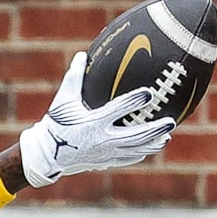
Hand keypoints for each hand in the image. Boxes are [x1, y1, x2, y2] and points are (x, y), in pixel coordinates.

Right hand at [19, 51, 175, 187]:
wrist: (45, 155)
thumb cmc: (55, 124)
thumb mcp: (63, 100)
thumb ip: (74, 78)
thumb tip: (82, 55)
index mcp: (93, 122)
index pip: (119, 110)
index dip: (135, 101)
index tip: (150, 93)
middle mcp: (102, 140)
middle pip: (136, 136)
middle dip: (155, 129)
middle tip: (170, 121)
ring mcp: (105, 154)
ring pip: (135, 150)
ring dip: (152, 143)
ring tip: (166, 136)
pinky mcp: (104, 162)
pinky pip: (127, 158)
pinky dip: (140, 153)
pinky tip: (151, 147)